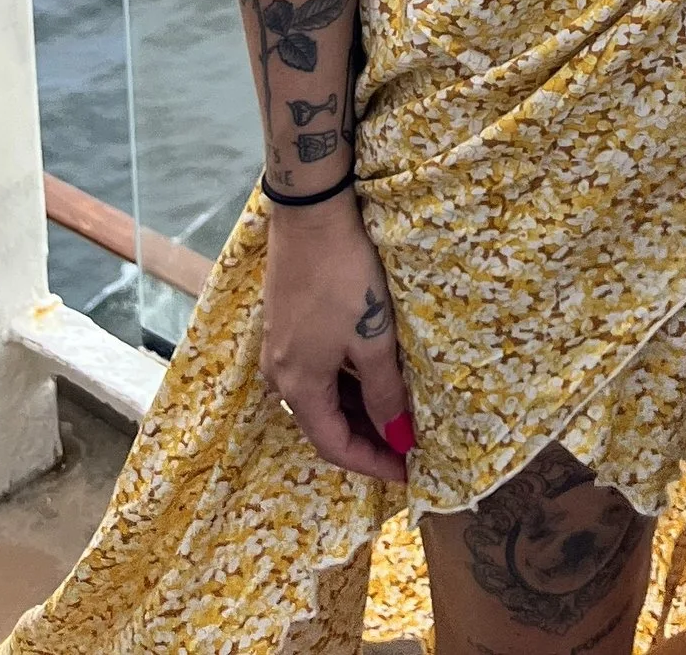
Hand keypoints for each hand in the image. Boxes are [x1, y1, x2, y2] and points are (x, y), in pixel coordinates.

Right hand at [262, 196, 412, 481]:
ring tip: (396, 414)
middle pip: (323, 425)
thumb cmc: (345, 277)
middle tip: (406, 445)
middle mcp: (280, 375)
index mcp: (298, 386)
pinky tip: (370, 375)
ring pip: (320, 397)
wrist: (311, 213)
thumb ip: (385, 392)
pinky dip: (344, 384)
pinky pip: (315, 372)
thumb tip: (398, 437)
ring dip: (356, 411)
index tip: (406, 473)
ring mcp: (279, 348)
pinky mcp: (285, 324)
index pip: (333, 446)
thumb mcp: (373, 337)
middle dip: (365, 440)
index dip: (371, 464)